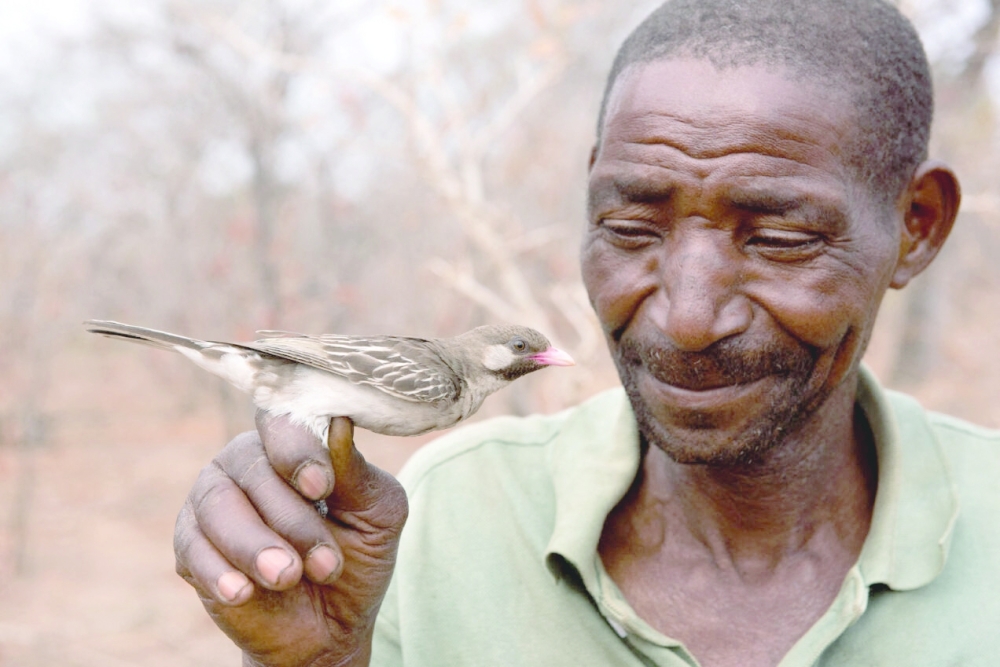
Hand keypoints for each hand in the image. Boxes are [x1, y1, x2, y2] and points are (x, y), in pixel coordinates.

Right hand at [174, 413, 407, 666]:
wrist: (331, 625)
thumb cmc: (357, 554)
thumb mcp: (377, 515)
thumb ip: (357, 474)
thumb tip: (340, 424)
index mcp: (293, 442)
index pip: (283, 423)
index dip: (298, 451)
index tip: (321, 488)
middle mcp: (246, 461)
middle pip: (253, 468)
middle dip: (292, 519)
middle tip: (326, 564)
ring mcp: (212, 500)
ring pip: (218, 506)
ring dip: (255, 545)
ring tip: (288, 577)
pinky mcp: (191, 547)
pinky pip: (194, 549)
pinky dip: (219, 571)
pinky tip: (244, 592)